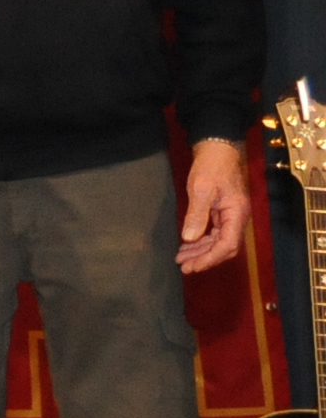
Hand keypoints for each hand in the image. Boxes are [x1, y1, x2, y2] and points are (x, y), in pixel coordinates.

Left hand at [179, 137, 248, 273]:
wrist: (216, 150)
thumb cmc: (211, 167)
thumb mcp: (201, 190)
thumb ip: (197, 215)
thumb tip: (190, 238)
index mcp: (237, 214)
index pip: (227, 245)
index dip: (210, 258)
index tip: (192, 266)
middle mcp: (237, 218)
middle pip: (224, 247)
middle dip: (204, 258)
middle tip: (183, 266)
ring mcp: (231, 216)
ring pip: (218, 241)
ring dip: (200, 251)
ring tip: (181, 258)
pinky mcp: (223, 213)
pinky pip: (214, 233)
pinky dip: (201, 241)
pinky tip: (187, 245)